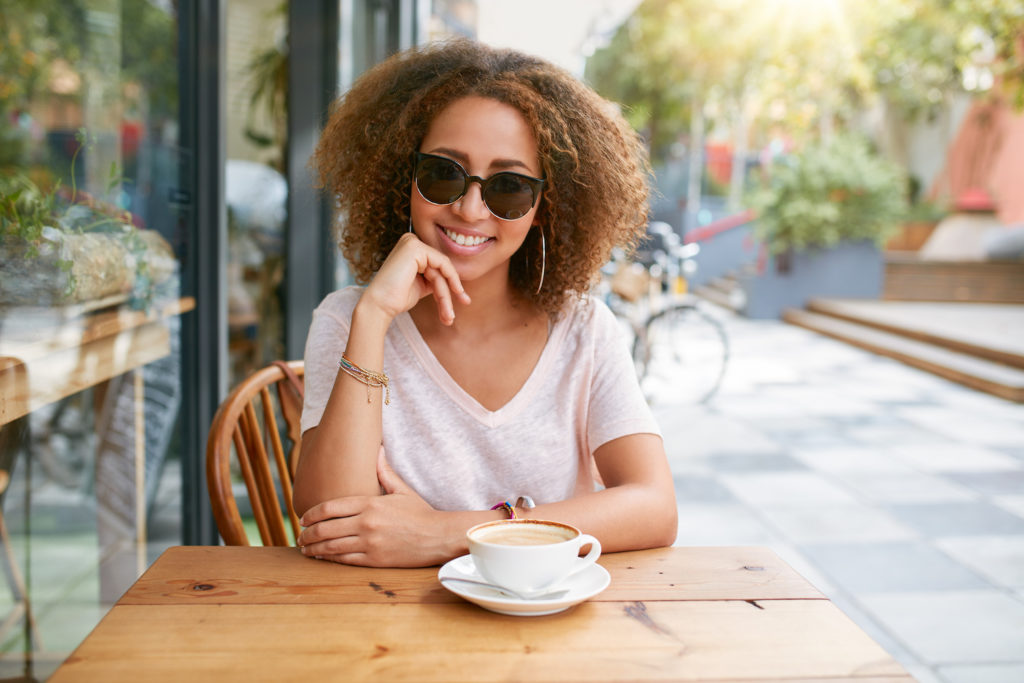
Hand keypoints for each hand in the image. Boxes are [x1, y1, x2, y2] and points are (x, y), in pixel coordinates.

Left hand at [296, 452, 452, 566]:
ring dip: (313, 548)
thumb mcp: (401, 489)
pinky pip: (344, 560)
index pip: (329, 507)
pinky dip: (329, 559)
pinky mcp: (374, 559)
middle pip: (325, 528)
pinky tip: (321, 557)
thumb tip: (378, 449)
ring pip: (331, 546)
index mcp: (369, 503)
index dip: (311, 514)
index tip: (303, 519)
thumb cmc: (420, 513)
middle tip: (300, 536)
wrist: (438, 536)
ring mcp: (369, 542)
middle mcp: (366, 522)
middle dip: (307, 534)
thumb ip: (384, 472)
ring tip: (305, 549)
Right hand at [362, 232, 470, 325]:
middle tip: (453, 315)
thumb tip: (457, 280)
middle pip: (441, 267)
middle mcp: (411, 241)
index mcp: (411, 249)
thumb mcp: (422, 285)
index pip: (437, 265)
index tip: (462, 301)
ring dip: (446, 295)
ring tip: (448, 316)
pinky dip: (450, 281)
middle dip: (451, 291)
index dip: (450, 284)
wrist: (380, 305)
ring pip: (442, 269)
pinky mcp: (415, 248)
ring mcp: (412, 242)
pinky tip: (453, 296)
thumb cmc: (397, 298)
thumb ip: (436, 277)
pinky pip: (442, 264)